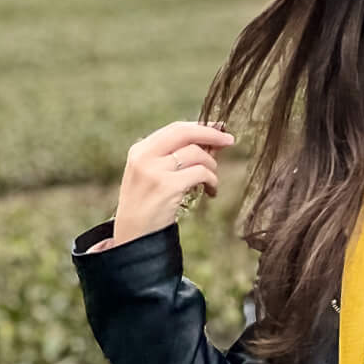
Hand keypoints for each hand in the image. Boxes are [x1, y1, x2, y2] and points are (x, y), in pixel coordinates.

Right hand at [107, 121, 234, 246]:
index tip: (218, 129)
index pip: (175, 128)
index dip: (200, 127)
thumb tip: (209, 142)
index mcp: (140, 150)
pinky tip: (211, 191)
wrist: (133, 236)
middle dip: (211, 134)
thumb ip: (171, 158)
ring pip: (196, 154)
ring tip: (212, 180)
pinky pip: (200, 173)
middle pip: (185, 133)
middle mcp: (145, 156)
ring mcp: (155, 171)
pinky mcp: (168, 186)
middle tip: (229, 140)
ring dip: (212, 166)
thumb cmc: (147, 206)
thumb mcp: (150, 175)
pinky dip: (212, 180)